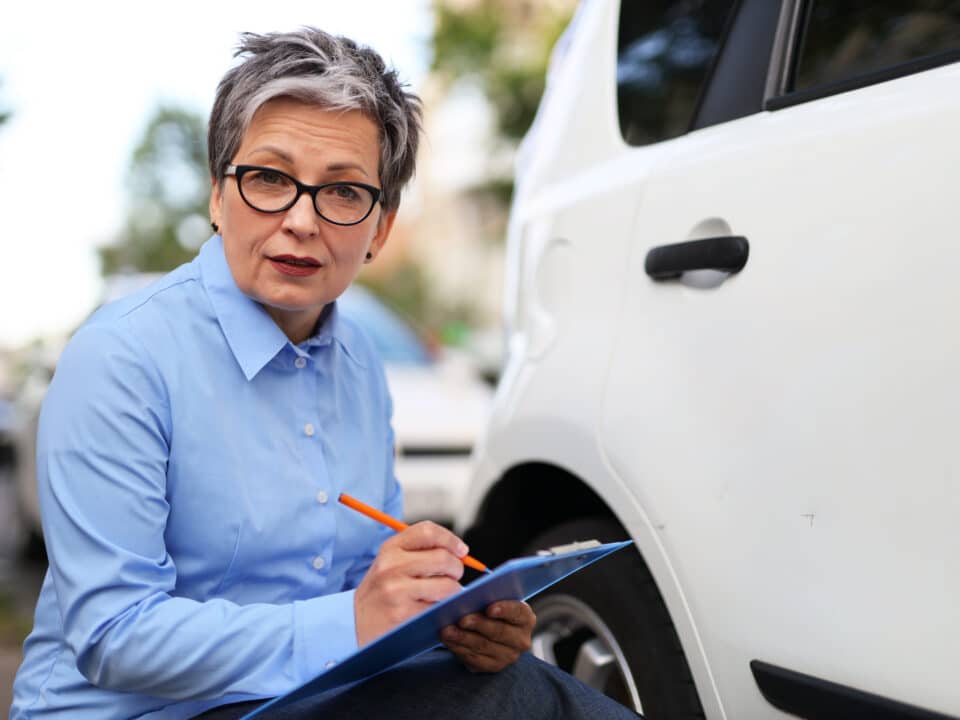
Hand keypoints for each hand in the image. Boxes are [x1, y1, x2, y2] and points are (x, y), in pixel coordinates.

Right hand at [354, 521, 466, 645]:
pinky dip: (444, 608)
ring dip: (454, 591)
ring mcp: (397, 591)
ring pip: (447, 585)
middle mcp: (391, 566)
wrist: (354, 622)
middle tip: (454, 575)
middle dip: (457, 568)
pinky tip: (435, 609)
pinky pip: (439, 607)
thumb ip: (419, 551)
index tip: (461, 551)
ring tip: (445, 594)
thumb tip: (460, 551)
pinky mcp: (404, 614)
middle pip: (443, 558)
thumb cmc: (381, 590)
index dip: (451, 539)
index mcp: (390, 548)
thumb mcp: (390, 562)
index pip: (428, 531)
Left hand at [440, 600, 535, 672]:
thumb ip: (488, 595)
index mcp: (525, 618)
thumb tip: (470, 595)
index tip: (489, 608)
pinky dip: (459, 648)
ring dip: (463, 638)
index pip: (518, 612)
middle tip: (461, 619)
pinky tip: (448, 640)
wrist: (490, 631)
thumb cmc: (491, 609)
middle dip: (479, 624)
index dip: (504, 609)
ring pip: (484, 646)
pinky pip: (475, 659)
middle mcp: (521, 639)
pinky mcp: (493, 667)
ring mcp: (508, 656)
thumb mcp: (494, 599)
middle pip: (499, 631)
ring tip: (447, 630)